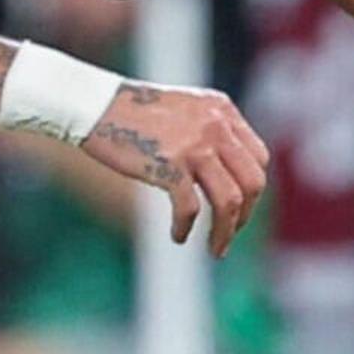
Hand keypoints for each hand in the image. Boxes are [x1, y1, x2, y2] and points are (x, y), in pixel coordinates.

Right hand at [81, 81, 271, 254]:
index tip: (239, 208)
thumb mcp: (185, 110)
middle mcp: (215, 125)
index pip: (258, 157)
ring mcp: (194, 145)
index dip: (252, 189)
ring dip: (224, 232)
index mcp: (222, 110)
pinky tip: (177, 235)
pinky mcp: (169, 164)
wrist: (95, 104)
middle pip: (252, 182)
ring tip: (216, 249)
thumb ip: (210, 131)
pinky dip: (185, 228)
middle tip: (230, 233)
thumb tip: (226, 173)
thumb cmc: (134, 112)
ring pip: (229, 201)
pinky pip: (190, 208)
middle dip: (245, 215)